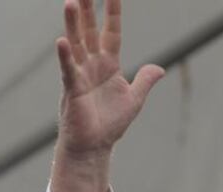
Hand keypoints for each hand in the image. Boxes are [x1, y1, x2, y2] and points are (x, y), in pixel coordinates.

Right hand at [50, 0, 164, 191]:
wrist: (95, 146)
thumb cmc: (111, 124)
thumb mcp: (134, 99)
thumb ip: (145, 81)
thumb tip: (160, 68)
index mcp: (108, 65)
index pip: (112, 33)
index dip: (113, 14)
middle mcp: (92, 65)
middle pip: (90, 31)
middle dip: (88, 10)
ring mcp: (80, 75)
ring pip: (77, 45)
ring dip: (73, 25)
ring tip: (71, 3)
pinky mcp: (72, 90)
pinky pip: (68, 70)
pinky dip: (65, 57)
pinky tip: (62, 41)